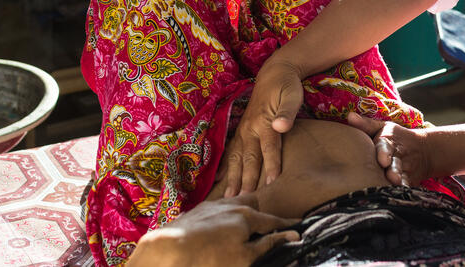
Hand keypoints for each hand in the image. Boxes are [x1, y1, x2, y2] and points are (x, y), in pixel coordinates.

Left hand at [128, 195, 299, 266]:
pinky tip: (222, 225)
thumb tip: (292, 236)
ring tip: (247, 223)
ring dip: (244, 213)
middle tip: (272, 224)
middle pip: (254, 205)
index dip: (287, 225)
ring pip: (234, 205)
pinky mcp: (195, 212)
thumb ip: (268, 244)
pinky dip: (227, 216)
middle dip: (264, 214)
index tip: (298, 227)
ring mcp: (211, 206)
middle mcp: (231, 205)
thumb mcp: (244, 258)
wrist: (166, 252)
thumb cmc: (208, 258)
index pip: (273, 220)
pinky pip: (218, 210)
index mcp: (247, 216)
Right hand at [221, 59, 304, 195]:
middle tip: (244, 200)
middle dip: (247, 179)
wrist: (275, 72)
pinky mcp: (242, 130)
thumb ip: (287, 112)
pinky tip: (220, 179)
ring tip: (230, 196)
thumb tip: (281, 126)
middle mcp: (250, 128)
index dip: (272, 166)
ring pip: (237, 157)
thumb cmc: (286, 86)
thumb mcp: (292, 95)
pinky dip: (226, 165)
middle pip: (249, 157)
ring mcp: (244, 130)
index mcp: (264, 121)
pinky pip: (231, 151)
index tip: (272, 183)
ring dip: (233, 177)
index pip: (269, 147)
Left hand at [346, 112, 430, 186]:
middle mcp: (397, 157)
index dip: (384, 154)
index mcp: (388, 142)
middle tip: (391, 177)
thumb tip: (349, 116)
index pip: (385, 147)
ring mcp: (404, 170)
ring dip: (399, 182)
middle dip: (394, 171)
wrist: (424, 150)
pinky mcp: (409, 181)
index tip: (383, 161)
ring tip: (396, 187)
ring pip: (402, 177)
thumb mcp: (382, 127)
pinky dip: (404, 191)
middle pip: (396, 164)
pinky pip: (407, 186)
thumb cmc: (395, 138)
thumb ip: (366, 124)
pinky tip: (399, 196)